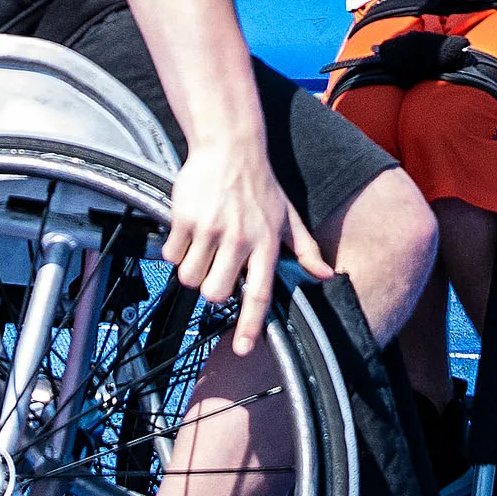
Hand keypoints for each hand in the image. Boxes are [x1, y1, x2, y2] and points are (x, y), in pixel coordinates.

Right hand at [161, 140, 333, 355]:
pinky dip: (174, 249)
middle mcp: (239, 240)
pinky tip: (187, 230)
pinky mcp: (185, 219)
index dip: (250, 325)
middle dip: (210, 289)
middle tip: (214, 269)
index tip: (242, 349)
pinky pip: (170, 255)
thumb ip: (305, 249)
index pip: (260, 294)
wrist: (229, 146)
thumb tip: (325, 275)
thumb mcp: (288, 216)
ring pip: (189, 277)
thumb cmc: (259, 184)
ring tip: (201, 246)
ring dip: (191, 269)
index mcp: (266, 244)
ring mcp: (211, 230)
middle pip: (215, 294)